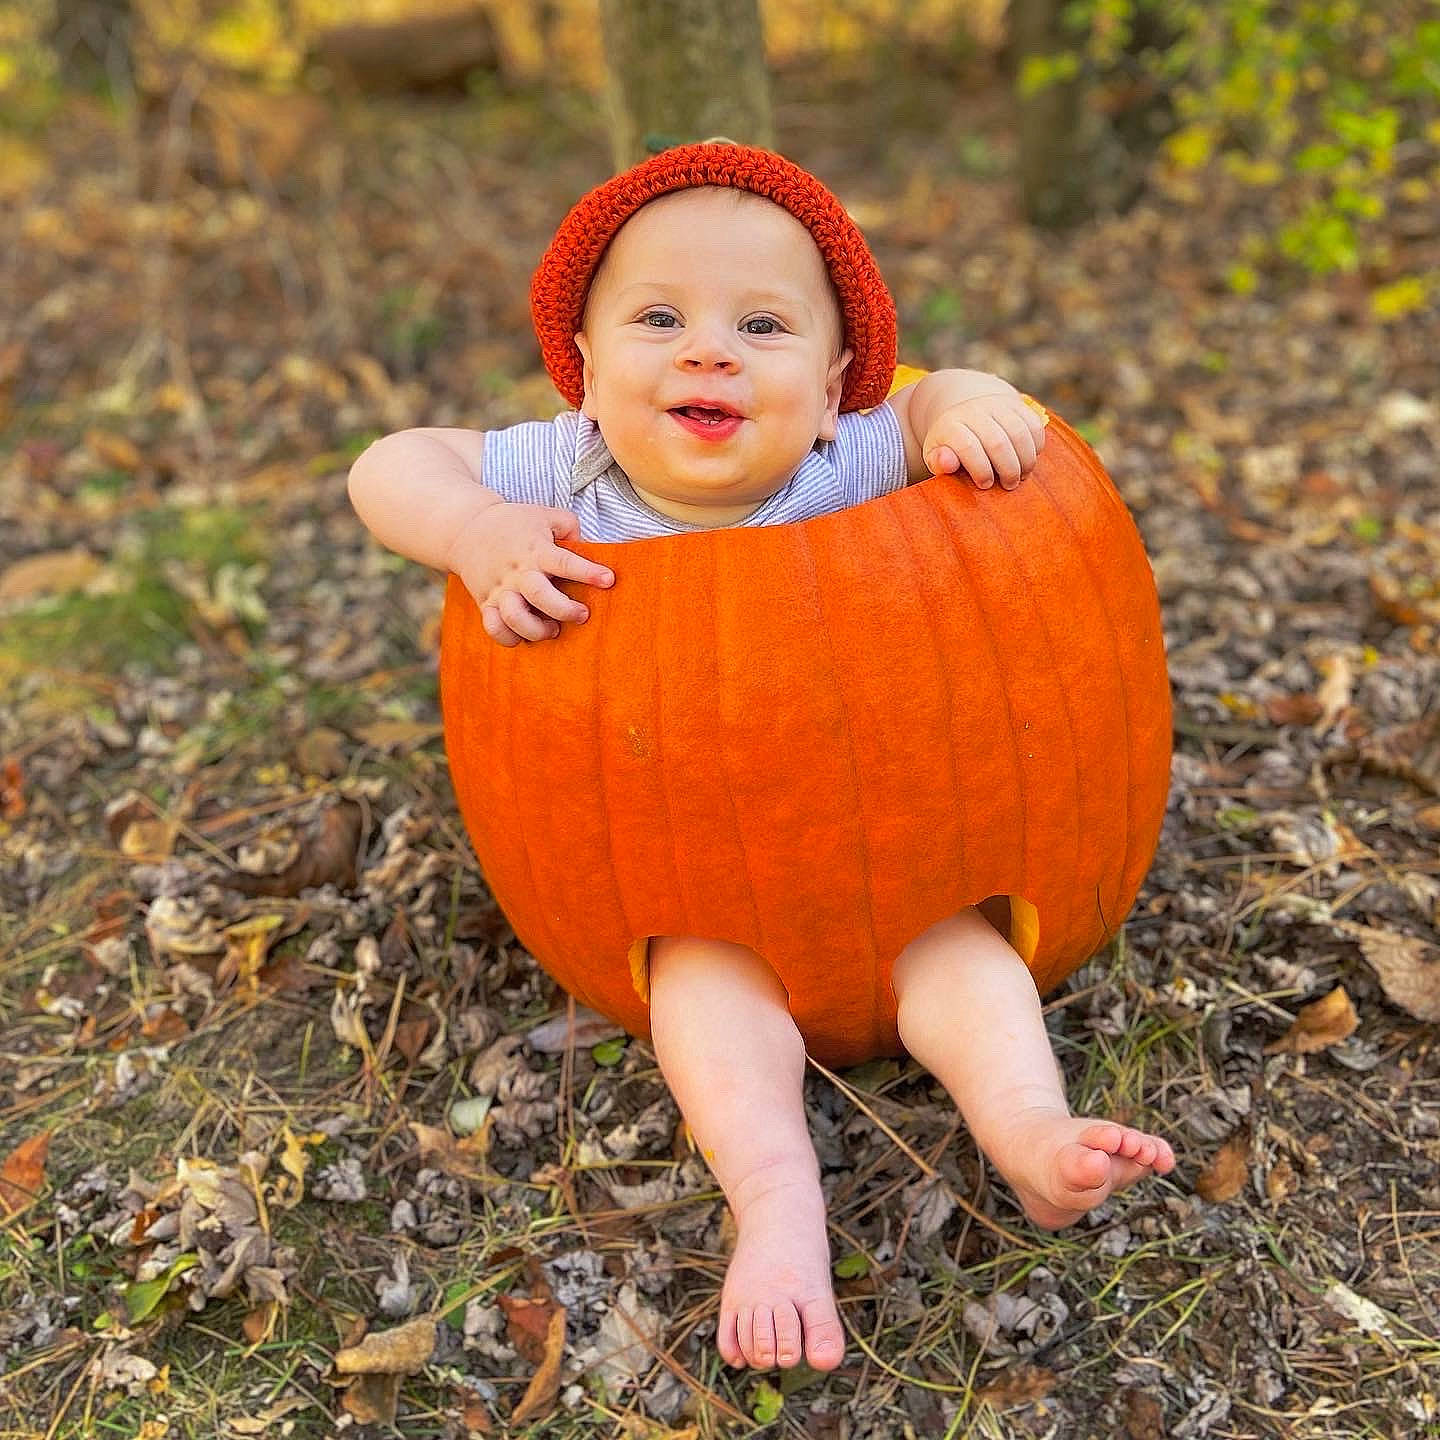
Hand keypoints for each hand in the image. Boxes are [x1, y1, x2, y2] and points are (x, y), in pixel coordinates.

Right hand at [448, 502, 614, 646]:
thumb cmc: (515, 524)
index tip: (608, 580)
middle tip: (582, 614)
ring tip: (553, 629)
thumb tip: (586, 546)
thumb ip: (570, 526)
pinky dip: (509, 638)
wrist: (467, 529)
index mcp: (536, 550)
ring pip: (515, 618)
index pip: (564, 562)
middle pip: (541, 596)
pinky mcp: (486, 603)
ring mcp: (500, 589)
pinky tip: (525, 634)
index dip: (588, 572)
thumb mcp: (545, 515)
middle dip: (565, 610)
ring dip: (538, 630)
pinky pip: (494, 628)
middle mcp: (518, 572)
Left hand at [923, 390, 1046, 490]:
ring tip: (1022, 476)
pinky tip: (1029, 459)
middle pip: (997, 442)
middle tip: (1009, 485)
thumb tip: (947, 463)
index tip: (985, 485)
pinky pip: (1034, 425)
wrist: (965, 412)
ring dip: (1025, 460)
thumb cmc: (951, 444)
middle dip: (1007, 469)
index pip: (968, 447)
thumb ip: (938, 461)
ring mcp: (997, 405)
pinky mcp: (1017, 404)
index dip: (980, 470)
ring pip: (1019, 433)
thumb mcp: (936, 454)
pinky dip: (1036, 446)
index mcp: (951, 425)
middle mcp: (974, 410)